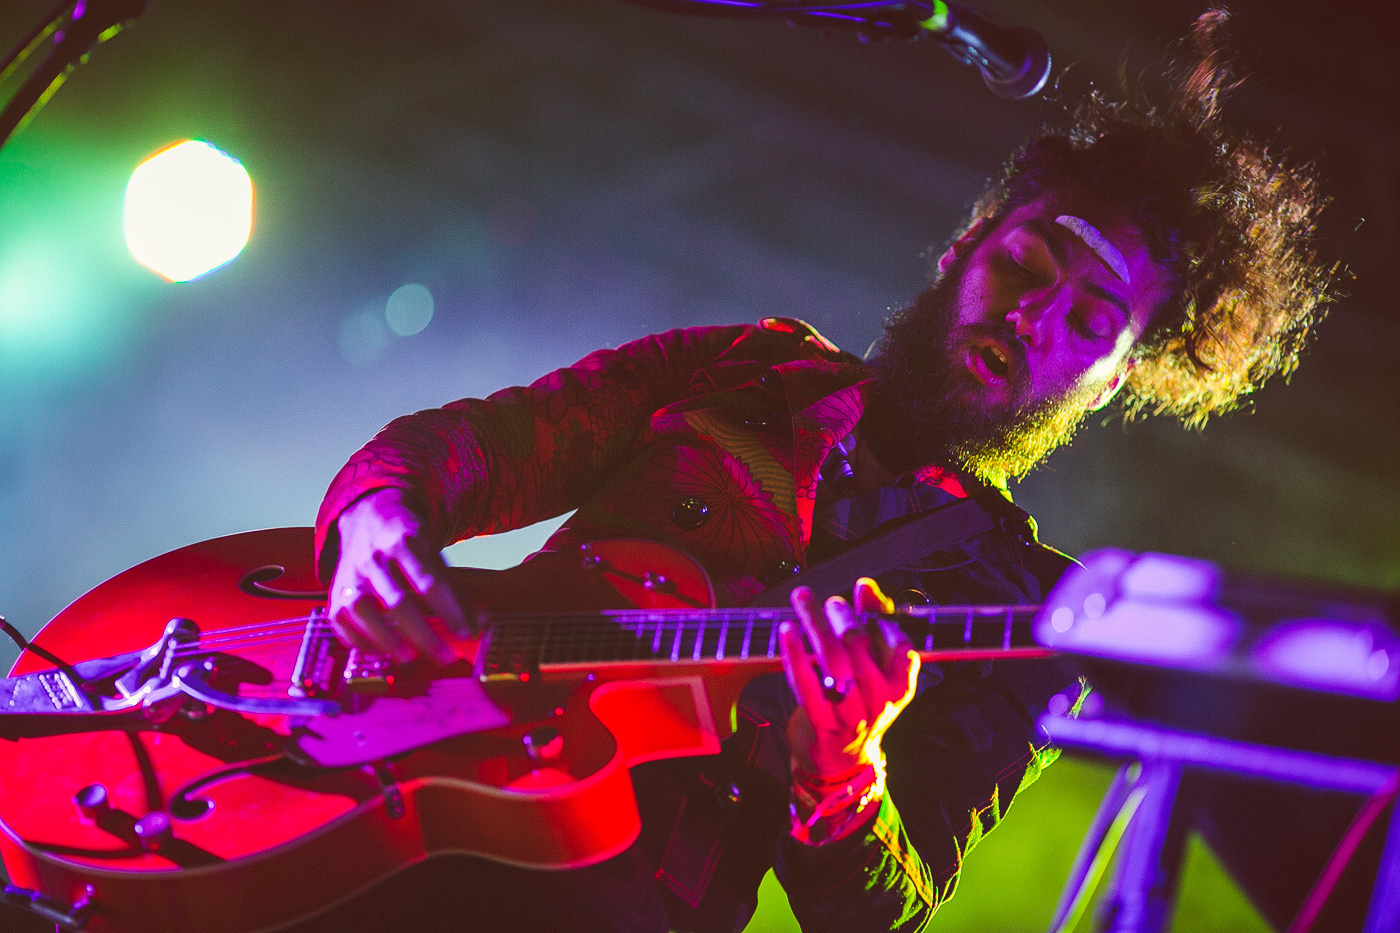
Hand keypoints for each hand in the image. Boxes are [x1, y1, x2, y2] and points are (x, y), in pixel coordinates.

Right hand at [327, 488, 467, 665]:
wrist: (367, 515)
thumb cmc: (407, 539)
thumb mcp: (433, 550)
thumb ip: (452, 587)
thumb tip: (477, 625)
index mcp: (405, 541)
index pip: (430, 581)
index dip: (451, 610)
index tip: (469, 634)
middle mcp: (374, 557)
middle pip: (397, 600)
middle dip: (423, 634)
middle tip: (446, 656)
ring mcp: (351, 574)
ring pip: (363, 609)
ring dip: (386, 638)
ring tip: (409, 658)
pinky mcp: (336, 590)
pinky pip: (340, 619)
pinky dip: (359, 639)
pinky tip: (381, 652)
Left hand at [780, 579, 918, 778]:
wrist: (842, 760)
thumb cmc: (859, 701)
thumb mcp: (877, 669)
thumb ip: (875, 624)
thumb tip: (866, 586)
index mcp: (901, 686)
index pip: (900, 644)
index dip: (879, 617)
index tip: (859, 597)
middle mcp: (879, 700)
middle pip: (858, 643)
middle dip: (838, 613)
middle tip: (824, 600)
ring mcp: (851, 714)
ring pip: (831, 658)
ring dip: (814, 622)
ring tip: (802, 599)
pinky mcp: (822, 723)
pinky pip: (806, 683)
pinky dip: (794, 653)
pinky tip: (787, 630)